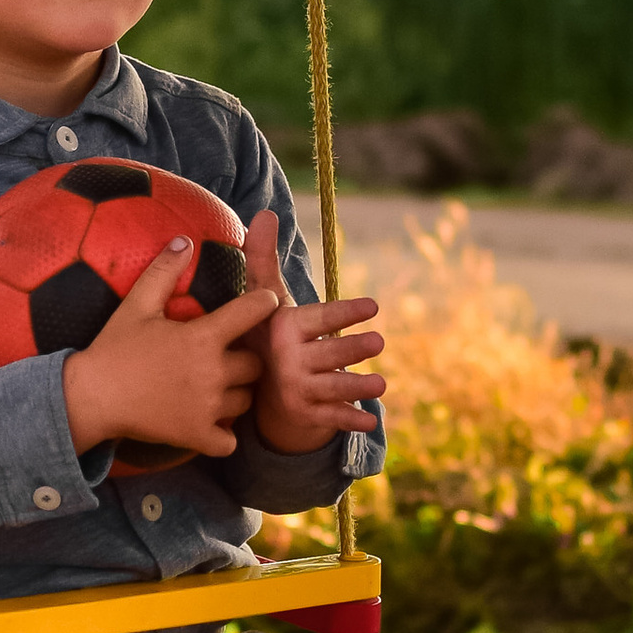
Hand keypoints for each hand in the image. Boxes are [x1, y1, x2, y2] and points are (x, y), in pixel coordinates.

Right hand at [61, 238, 281, 460]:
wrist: (91, 397)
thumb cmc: (113, 349)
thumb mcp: (136, 305)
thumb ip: (164, 272)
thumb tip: (184, 240)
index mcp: (202, 337)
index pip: (254, 311)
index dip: (263, 303)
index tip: (261, 303)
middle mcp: (212, 372)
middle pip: (256, 363)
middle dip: (247, 357)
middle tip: (228, 355)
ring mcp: (207, 407)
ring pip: (246, 399)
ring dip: (237, 393)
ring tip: (217, 387)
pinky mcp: (198, 436)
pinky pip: (230, 440)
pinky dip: (224, 433)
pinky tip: (210, 421)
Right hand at [237, 208, 386, 449]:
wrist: (251, 386)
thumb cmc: (267, 332)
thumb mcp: (265, 299)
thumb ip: (264, 258)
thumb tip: (264, 213)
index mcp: (282, 329)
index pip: (318, 318)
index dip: (344, 312)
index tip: (372, 306)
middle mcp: (287, 361)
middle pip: (328, 353)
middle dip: (352, 349)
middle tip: (379, 342)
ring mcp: (296, 390)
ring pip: (333, 387)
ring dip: (357, 386)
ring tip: (381, 382)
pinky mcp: (305, 413)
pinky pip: (331, 417)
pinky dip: (349, 420)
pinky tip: (369, 419)